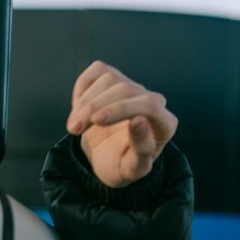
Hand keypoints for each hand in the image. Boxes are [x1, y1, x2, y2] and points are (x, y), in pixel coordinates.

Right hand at [66, 61, 178, 186]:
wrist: (107, 158)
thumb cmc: (122, 165)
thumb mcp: (131, 169)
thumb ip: (141, 149)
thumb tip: (139, 120)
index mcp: (165, 124)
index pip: (149, 105)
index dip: (120, 109)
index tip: (94, 120)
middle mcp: (154, 101)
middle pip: (125, 90)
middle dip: (95, 107)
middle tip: (74, 129)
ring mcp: (134, 87)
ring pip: (109, 79)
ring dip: (85, 102)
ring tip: (75, 127)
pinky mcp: (116, 77)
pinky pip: (97, 71)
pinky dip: (82, 89)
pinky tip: (78, 110)